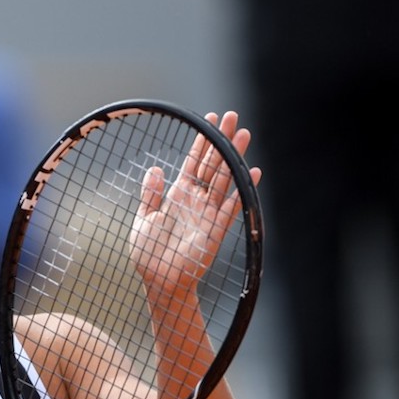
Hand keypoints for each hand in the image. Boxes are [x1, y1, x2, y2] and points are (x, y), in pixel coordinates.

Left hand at [129, 111, 261, 303]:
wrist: (158, 281)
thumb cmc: (148, 253)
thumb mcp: (144, 219)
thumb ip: (151, 194)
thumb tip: (156, 168)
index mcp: (178, 194)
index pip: (194, 162)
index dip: (202, 141)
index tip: (211, 119)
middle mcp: (197, 200)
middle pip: (213, 164)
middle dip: (222, 140)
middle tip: (233, 116)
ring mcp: (209, 213)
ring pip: (225, 179)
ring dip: (235, 157)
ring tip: (244, 134)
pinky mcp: (217, 230)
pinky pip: (233, 206)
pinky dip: (243, 190)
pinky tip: (253, 173)